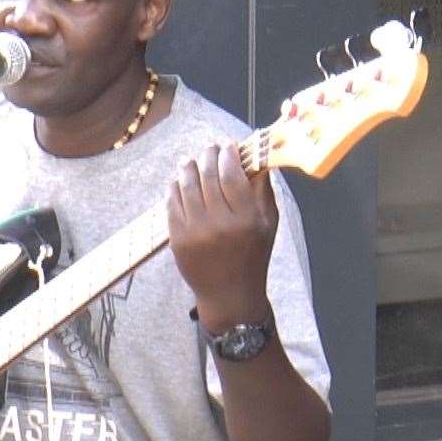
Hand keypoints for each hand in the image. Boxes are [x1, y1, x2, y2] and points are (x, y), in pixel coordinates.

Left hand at [168, 143, 280, 328]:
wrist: (229, 294)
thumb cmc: (254, 256)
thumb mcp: (269, 224)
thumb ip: (263, 190)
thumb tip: (256, 158)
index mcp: (246, 218)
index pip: (232, 174)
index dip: (228, 154)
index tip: (229, 146)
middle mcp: (220, 223)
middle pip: (208, 176)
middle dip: (208, 155)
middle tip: (210, 149)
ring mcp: (195, 232)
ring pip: (187, 186)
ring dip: (188, 167)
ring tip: (191, 161)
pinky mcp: (177, 239)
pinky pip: (172, 204)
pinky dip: (174, 188)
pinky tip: (179, 181)